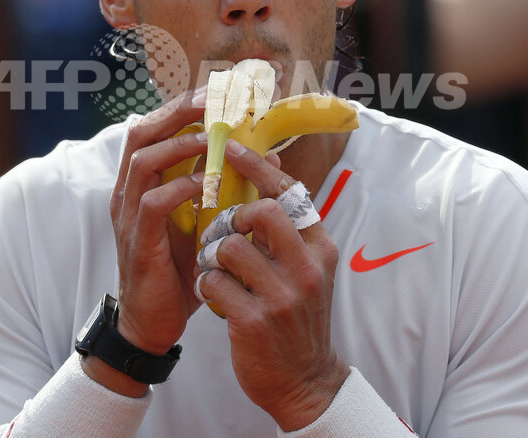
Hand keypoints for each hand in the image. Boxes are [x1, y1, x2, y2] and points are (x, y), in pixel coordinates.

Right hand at [109, 88, 206, 356]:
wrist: (152, 324)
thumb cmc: (179, 269)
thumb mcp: (204, 222)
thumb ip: (224, 188)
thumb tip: (264, 157)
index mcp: (141, 182)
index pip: (154, 127)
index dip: (182, 105)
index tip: (216, 91)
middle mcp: (128, 191)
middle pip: (141, 132)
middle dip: (178, 111)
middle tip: (213, 101)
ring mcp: (127, 215)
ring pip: (144, 160)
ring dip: (180, 144)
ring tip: (212, 137)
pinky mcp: (137, 241)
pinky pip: (152, 203)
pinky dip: (181, 187)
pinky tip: (206, 185)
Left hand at [195, 142, 349, 431]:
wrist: (304, 381)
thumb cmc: (297, 318)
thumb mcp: (306, 270)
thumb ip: (289, 230)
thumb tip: (272, 174)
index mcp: (320, 249)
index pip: (290, 194)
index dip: (258, 166)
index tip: (231, 146)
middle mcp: (306, 268)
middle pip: (262, 211)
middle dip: (234, 216)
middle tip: (226, 233)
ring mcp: (282, 296)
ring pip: (230, 247)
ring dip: (214, 256)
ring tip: (218, 272)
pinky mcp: (254, 321)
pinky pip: (213, 282)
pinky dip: (206, 285)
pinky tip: (214, 297)